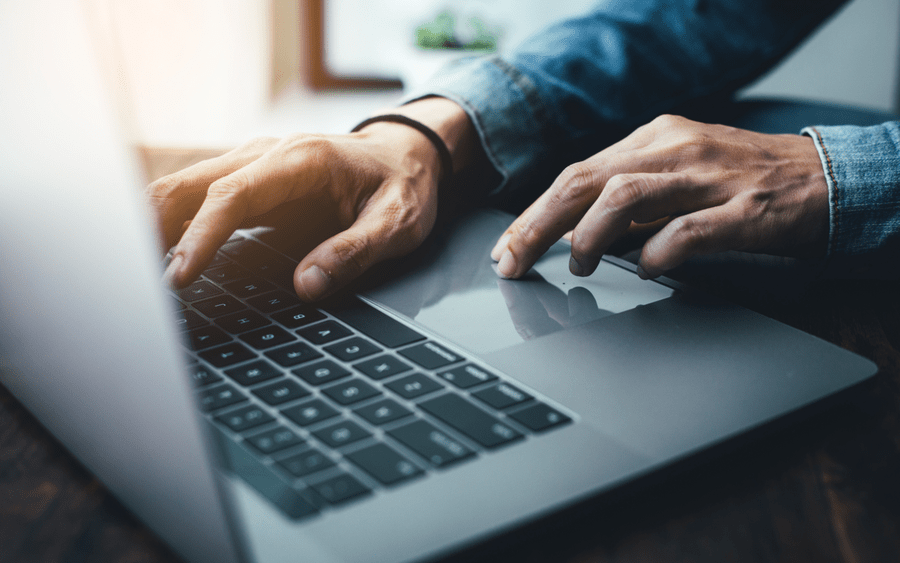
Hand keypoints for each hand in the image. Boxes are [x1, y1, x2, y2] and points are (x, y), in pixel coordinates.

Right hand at [149, 97, 476, 300]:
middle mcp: (268, 154)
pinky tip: (159, 256)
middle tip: (137, 281)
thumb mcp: (398, 222)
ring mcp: (254, 164)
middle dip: (155, 228)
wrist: (407, 153)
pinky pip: (200, 199)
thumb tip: (306, 286)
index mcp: (301, 159)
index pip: (233, 194)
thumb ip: (354, 251)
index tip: (180, 275)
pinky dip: (174, 225)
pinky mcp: (251, 181)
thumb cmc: (404, 185)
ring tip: (135, 275)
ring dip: (155, 226)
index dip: (201, 235)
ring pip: (186, 188)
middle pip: (191, 184)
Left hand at [490, 115, 828, 279]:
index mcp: (654, 139)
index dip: (534, 213)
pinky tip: (645, 268)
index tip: (507, 247)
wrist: (826, 177)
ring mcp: (710, 177)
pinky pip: (688, 229)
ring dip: (589, 236)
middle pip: (585, 181)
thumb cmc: (742, 180)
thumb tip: (575, 233)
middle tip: (513, 262)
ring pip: (626, 196)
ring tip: (579, 265)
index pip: (577, 174)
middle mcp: (675, 149)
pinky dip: (656, 251)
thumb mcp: (678, 173)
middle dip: (538, 225)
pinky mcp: (745, 208)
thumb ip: (629, 197)